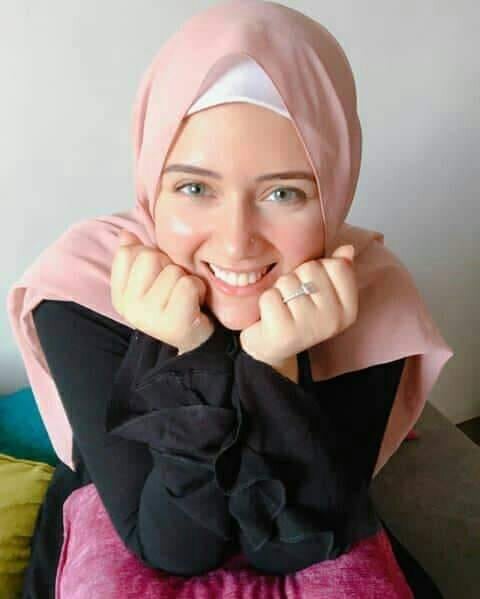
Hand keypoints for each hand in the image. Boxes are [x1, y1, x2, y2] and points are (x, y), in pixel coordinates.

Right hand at [110, 230, 213, 352]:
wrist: (195, 341)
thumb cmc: (175, 307)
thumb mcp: (151, 283)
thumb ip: (135, 258)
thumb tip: (125, 235)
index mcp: (121, 296)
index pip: (126, 253)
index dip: (151, 256)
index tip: (159, 276)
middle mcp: (130, 307)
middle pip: (149, 256)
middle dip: (169, 266)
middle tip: (176, 287)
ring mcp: (150, 316)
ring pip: (172, 270)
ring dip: (187, 278)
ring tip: (187, 296)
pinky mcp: (174, 321)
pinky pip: (187, 284)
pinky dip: (198, 288)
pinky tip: (196, 302)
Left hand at [239, 245, 357, 368]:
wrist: (273, 348)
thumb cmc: (297, 314)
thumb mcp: (321, 292)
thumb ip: (336, 270)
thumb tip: (347, 249)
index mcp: (348, 309)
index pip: (337, 266)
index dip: (318, 269)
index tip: (313, 286)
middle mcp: (333, 320)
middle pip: (311, 269)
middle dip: (296, 278)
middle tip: (294, 300)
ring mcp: (310, 327)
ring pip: (288, 281)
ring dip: (279, 290)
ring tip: (282, 308)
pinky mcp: (284, 332)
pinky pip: (270, 296)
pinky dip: (266, 302)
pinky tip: (271, 317)